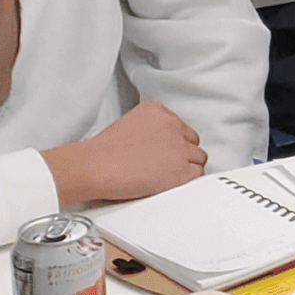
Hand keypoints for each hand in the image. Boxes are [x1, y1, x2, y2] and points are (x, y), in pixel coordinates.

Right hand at [43, 100, 206, 207]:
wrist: (95, 166)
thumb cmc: (103, 152)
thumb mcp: (129, 124)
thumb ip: (148, 129)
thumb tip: (156, 143)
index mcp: (157, 110)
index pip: (179, 125)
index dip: (172, 140)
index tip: (165, 149)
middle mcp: (171, 125)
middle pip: (191, 140)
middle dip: (182, 151)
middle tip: (168, 164)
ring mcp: (178, 147)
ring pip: (199, 156)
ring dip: (188, 165)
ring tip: (172, 175)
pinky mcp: (180, 169)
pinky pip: (198, 173)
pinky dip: (189, 179)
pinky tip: (176, 183)